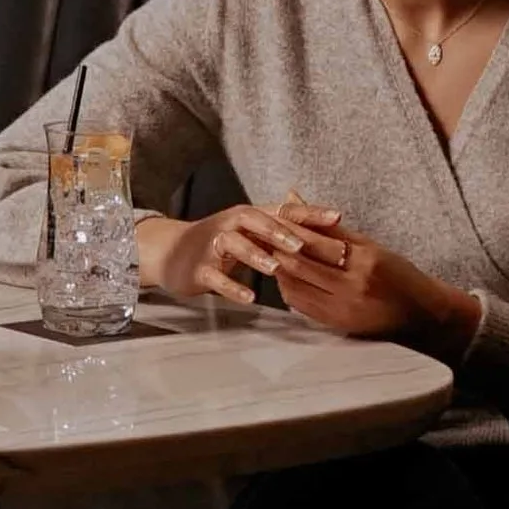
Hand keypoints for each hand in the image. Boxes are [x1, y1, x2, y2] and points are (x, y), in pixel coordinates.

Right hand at [138, 199, 353, 310]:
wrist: (170, 252)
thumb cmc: (219, 244)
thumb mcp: (251, 232)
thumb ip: (282, 229)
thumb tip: (326, 230)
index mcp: (250, 216)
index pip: (283, 210)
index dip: (310, 213)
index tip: (337, 218)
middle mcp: (232, 225)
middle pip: (258, 221)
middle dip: (282, 233)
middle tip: (305, 246)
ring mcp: (213, 246)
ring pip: (235, 244)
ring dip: (256, 255)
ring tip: (276, 268)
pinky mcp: (200, 269)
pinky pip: (216, 277)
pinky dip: (232, 286)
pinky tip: (250, 297)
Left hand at [271, 219, 480, 356]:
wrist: (421, 315)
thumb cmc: (399, 274)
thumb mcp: (372, 246)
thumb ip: (333, 227)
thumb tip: (296, 199)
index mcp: (365, 261)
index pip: (316, 242)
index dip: (290, 230)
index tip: (273, 217)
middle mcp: (353, 286)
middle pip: (300, 265)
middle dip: (276, 247)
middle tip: (260, 233)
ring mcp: (343, 309)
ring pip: (295, 286)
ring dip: (278, 268)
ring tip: (267, 251)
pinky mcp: (336, 324)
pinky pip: (300, 305)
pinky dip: (288, 288)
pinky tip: (285, 275)